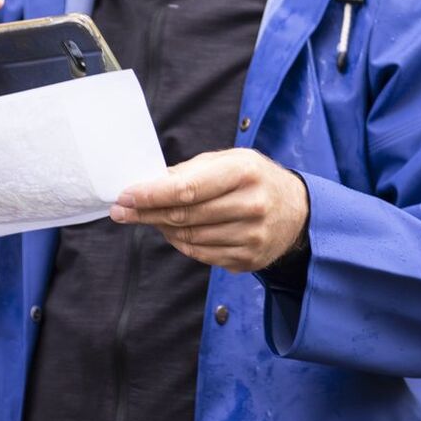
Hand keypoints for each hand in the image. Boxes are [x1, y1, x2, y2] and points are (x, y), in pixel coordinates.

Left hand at [109, 148, 308, 272]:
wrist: (297, 211)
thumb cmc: (254, 179)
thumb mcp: (228, 161)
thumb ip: (189, 172)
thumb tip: (147, 184)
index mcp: (244, 172)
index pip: (187, 189)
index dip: (151, 195)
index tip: (125, 196)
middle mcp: (252, 205)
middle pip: (185, 216)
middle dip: (147, 214)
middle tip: (122, 211)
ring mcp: (252, 236)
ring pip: (190, 238)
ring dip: (163, 229)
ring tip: (152, 219)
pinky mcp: (249, 259)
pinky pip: (202, 255)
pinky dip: (181, 244)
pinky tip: (174, 232)